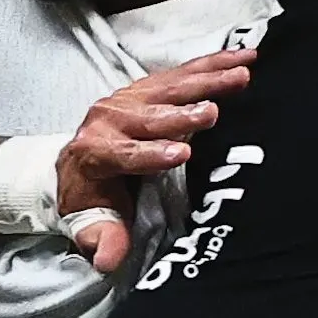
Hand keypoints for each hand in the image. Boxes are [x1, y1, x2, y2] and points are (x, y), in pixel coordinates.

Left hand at [53, 49, 250, 273]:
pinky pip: (182, 72)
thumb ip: (102, 238)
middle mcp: (109, 120)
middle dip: (181, 114)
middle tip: (211, 113)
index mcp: (94, 153)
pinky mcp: (146, 86)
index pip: (125, 154)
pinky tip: (244, 55)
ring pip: (171, 87)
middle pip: (150, 116)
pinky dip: (213, 63)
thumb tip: (106, 261)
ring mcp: (128, 98)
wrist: (73, 166)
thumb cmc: (89, 197)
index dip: (151, 154)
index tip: (182, 154)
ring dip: (207, 81)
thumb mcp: (91, 221)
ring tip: (242, 76)